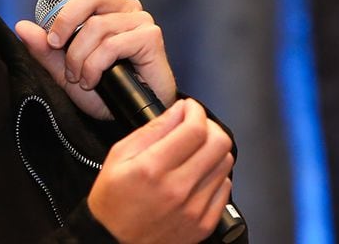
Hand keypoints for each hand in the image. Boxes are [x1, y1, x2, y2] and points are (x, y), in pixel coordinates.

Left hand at [15, 0, 175, 119]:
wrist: (128, 115)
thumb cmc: (102, 89)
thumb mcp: (63, 69)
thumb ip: (44, 48)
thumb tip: (22, 26)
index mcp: (102, 6)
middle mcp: (123, 6)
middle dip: (66, 19)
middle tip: (55, 44)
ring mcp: (139, 20)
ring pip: (97, 26)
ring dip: (79, 56)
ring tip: (78, 77)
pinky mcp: (150, 36)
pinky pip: (112, 45)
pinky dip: (95, 66)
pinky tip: (94, 80)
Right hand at [89, 99, 234, 242]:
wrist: (114, 242)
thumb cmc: (112, 200)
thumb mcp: (118, 156)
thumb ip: (151, 131)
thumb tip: (177, 111)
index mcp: (153, 168)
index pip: (195, 129)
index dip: (196, 111)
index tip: (189, 107)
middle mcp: (178, 189)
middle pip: (219, 143)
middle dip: (209, 125)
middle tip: (195, 125)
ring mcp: (194, 209)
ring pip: (225, 163)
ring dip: (212, 149)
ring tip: (194, 150)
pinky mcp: (204, 224)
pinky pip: (225, 188)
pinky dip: (214, 174)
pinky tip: (196, 173)